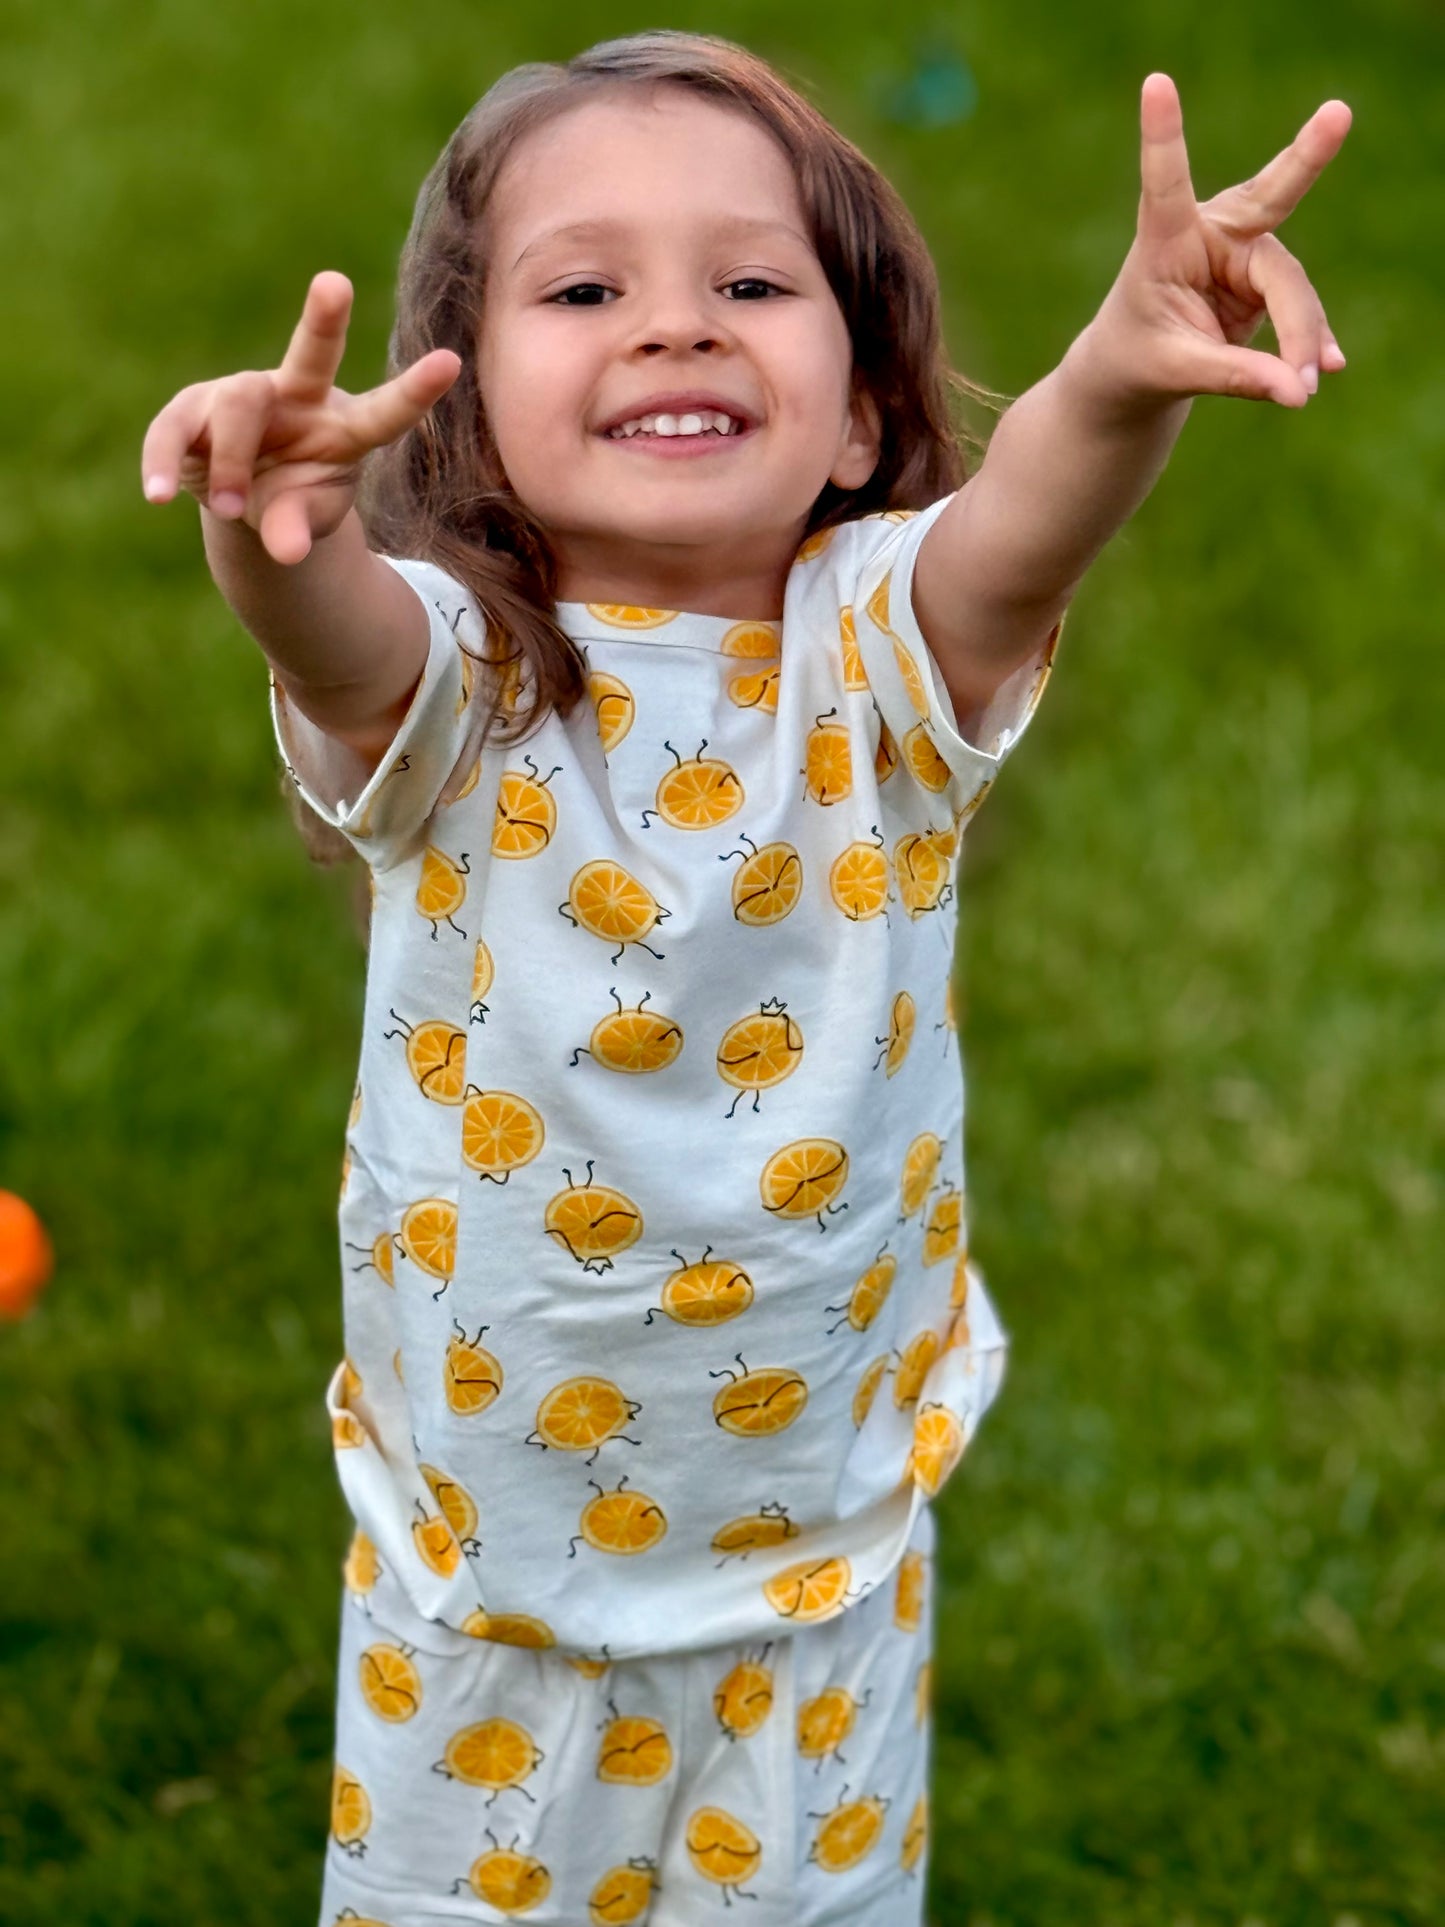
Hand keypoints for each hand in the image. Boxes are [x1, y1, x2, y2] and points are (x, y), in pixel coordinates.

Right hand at [140, 271, 459, 563]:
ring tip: (232, 511)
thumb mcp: (303, 521)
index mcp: (344, 427)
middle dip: (324, 321)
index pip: (385, 412)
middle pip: (311, 357)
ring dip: (233, 464)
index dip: (414, 392)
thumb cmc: (292, 501)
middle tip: (335, 283)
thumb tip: (286, 553)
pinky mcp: (193, 412)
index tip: (451, 362)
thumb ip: (298, 529)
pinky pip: (174, 431)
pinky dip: (165, 463)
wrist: (243, 500)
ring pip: (238, 407)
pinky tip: (159, 496)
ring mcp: (242, 397)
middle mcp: (297, 398)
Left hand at [1079, 75, 1350, 413]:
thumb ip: (1233, 377)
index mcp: (1164, 239)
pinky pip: (1300, 313)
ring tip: (1304, 385)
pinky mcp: (1267, 283)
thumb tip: (1299, 391)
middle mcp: (1211, 233)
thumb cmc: (1137, 359)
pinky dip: (1311, 344)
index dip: (1164, 136)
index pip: (1166, 184)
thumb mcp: (1173, 371)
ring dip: (1300, 338)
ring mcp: (1245, 254)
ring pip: (1291, 288)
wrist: (1139, 371)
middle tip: (1337, 115)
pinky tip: (1327, 365)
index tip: (1155, 84)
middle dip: (1305, 159)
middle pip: (1268, 202)